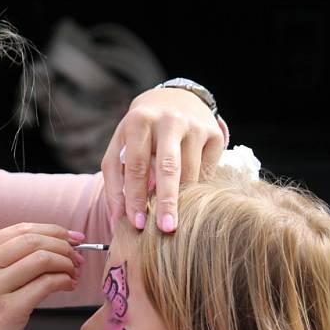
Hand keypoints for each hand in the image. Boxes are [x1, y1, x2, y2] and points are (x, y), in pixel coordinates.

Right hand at [0, 223, 83, 329]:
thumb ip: (10, 259)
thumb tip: (57, 241)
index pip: (20, 229)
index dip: (52, 230)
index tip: (73, 237)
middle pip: (33, 240)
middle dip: (63, 246)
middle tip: (78, 257)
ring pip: (42, 259)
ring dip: (66, 263)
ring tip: (74, 273)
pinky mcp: (8, 310)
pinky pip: (46, 284)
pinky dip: (63, 281)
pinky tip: (68, 286)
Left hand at [101, 87, 225, 232]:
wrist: (175, 100)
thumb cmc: (141, 133)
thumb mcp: (121, 146)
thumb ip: (115, 181)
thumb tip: (117, 222)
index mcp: (139, 121)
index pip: (136, 166)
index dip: (135, 197)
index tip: (136, 224)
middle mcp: (169, 120)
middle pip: (168, 168)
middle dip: (167, 202)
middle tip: (165, 229)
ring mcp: (195, 125)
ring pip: (190, 173)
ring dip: (181, 199)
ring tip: (172, 215)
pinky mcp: (215, 132)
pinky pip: (207, 170)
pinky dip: (196, 186)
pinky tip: (188, 192)